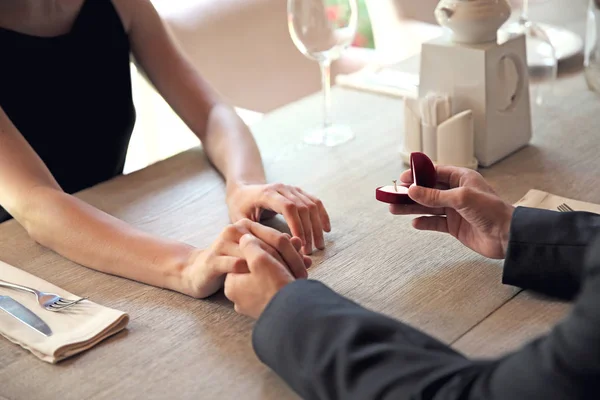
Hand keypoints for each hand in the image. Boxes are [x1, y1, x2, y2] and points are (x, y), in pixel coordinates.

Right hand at [181, 219, 309, 297]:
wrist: (198, 273)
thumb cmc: (232, 264)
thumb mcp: (256, 257)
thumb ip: (277, 252)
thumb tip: (306, 253)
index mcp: (248, 225)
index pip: (277, 236)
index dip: (295, 252)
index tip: (307, 267)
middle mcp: (235, 230)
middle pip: (268, 244)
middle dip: (287, 262)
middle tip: (300, 278)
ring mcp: (223, 243)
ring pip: (254, 255)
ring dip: (272, 271)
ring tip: (286, 284)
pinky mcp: (213, 259)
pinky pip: (236, 265)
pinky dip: (250, 276)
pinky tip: (261, 287)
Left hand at [224, 234, 296, 318]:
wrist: (296, 315)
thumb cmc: (275, 286)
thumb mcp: (260, 259)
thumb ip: (249, 245)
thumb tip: (245, 237)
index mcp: (232, 286)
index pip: (242, 258)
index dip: (260, 246)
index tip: (275, 241)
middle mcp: (240, 298)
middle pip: (257, 268)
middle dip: (277, 255)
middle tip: (293, 246)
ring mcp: (255, 306)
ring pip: (269, 277)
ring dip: (285, 265)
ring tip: (302, 258)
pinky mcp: (269, 309)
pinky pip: (276, 288)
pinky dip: (287, 278)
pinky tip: (301, 271)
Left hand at [226, 183, 330, 254]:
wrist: (243, 190)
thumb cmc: (239, 208)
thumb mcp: (239, 219)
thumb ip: (251, 231)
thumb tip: (267, 248)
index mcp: (267, 194)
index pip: (288, 207)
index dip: (297, 225)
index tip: (300, 244)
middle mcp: (282, 188)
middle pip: (303, 207)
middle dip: (309, 230)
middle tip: (310, 251)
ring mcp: (292, 189)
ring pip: (312, 205)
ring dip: (317, 226)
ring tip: (318, 245)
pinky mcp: (299, 192)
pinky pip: (315, 202)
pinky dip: (322, 215)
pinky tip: (327, 230)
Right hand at [389, 166, 514, 258]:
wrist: (507, 237)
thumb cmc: (493, 212)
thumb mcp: (461, 198)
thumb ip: (434, 196)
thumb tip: (413, 190)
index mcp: (461, 178)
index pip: (434, 172)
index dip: (417, 175)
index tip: (402, 179)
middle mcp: (457, 193)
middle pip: (427, 190)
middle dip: (410, 193)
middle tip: (392, 195)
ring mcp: (455, 210)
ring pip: (428, 207)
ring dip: (411, 207)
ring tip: (394, 209)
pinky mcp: (455, 226)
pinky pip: (435, 222)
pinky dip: (424, 222)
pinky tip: (414, 222)